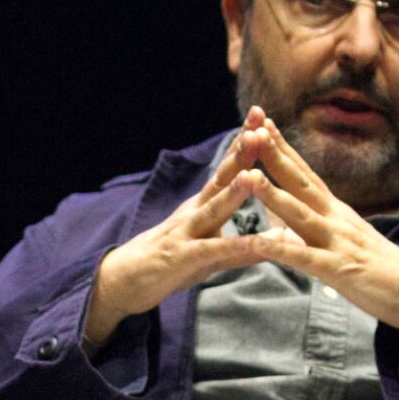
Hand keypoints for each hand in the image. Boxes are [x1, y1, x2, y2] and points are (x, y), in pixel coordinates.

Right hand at [81, 119, 280, 344]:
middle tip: (261, 127)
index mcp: (202, 206)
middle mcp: (194, 212)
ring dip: (234, 192)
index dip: (245, 146)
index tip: (264, 119)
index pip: (227, 170)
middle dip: (242, 153)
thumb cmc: (169, 265)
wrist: (122, 281)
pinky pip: (212, 251)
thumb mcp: (209, 254)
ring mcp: (186, 233)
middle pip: (221, 178)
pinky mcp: (182, 259)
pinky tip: (255, 243)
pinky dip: (234, 246)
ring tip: (255, 174)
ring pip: (213, 209)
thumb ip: (241, 247)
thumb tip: (276, 239)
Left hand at [230, 107, 398, 339]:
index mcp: (335, 211)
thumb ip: (311, 228)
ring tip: (248, 177)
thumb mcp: (341, 239)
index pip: (306, 173)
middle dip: (275, 156)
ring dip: (274, 194)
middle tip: (251, 130)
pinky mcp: (339, 269)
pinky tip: (257, 242)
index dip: (284, 149)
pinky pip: (305, 258)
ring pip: (301, 214)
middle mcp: (336, 219)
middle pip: (302, 182)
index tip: (261, 124)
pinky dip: (281, 249)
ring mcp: (338, 242)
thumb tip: (279, 220)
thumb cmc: (376, 267)